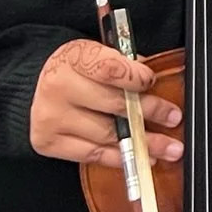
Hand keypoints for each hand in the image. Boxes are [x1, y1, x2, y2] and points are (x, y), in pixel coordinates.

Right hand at [29, 38, 180, 170]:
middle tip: (173, 118)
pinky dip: (120, 158)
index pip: (110, 69)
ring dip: (143, 143)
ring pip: (107, 135)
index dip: (136, 78)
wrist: (38, 86)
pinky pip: (92, 154)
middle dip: (150, 113)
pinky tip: (142, 158)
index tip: (153, 83)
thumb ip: (125, 65)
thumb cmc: (79, 70)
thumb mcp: (99, 54)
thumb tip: (155, 85)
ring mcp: (51, 117)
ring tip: (168, 148)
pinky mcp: (48, 142)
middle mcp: (58, 87)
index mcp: (73, 58)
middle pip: (113, 105)